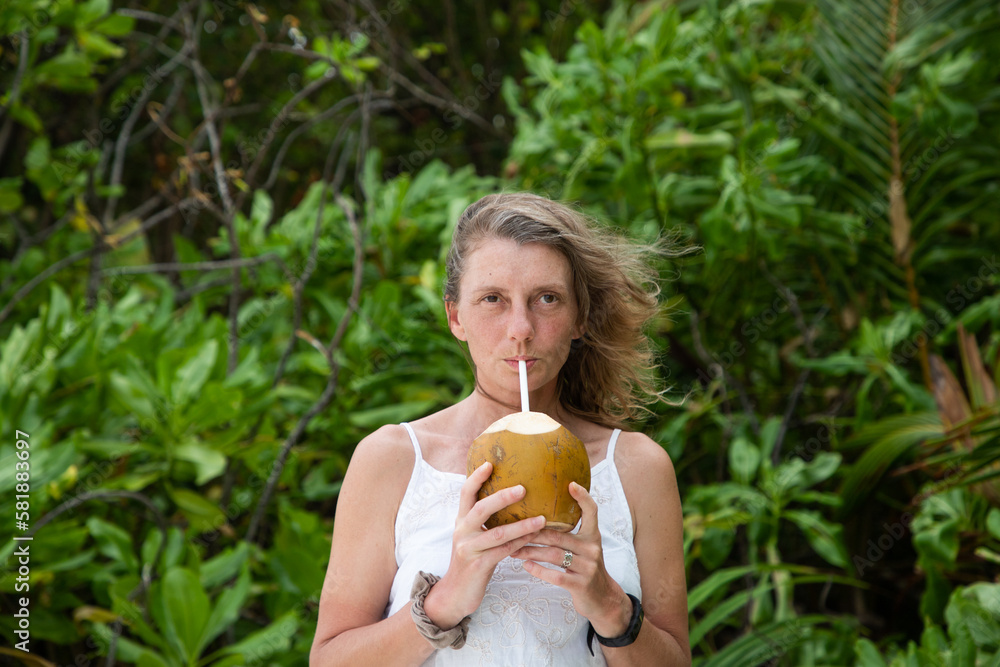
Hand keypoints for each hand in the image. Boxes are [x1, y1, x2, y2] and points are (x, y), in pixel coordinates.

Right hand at [423, 461, 545, 627]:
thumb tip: (508, 499)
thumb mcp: (473, 538)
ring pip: (497, 533)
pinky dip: (520, 544)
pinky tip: (534, 539)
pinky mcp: (478, 566)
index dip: (476, 477)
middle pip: (480, 508)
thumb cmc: (471, 562)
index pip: (465, 493)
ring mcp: (469, 549)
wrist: (455, 594)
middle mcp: (462, 532)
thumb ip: (484, 522)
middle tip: (523, 488)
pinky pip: (503, 552)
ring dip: (522, 525)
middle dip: (502, 497)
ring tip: (542, 519)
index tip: (490, 463)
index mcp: (461, 521)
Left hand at [509, 481, 631, 636]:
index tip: (570, 484)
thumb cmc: (586, 569)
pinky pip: (555, 575)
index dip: (583, 497)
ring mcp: (588, 567)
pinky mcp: (581, 585)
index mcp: (593, 536)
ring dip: (530, 551)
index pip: (592, 511)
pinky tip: (526, 566)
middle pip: (559, 535)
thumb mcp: (585, 548)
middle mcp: (592, 549)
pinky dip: (538, 570)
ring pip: (554, 554)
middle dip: (533, 532)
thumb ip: (570, 535)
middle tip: (512, 528)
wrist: (603, 600)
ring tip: (513, 549)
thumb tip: (541, 516)